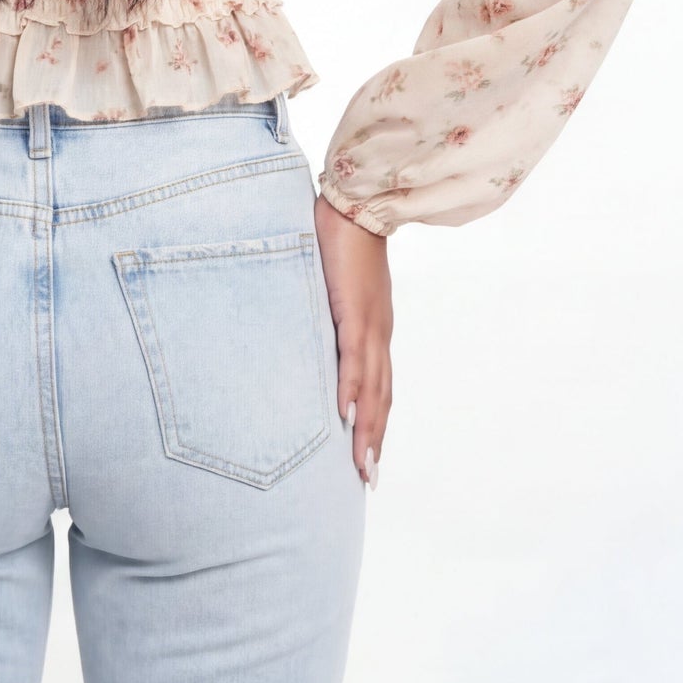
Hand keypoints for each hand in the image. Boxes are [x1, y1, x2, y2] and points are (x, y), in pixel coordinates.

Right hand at [314, 191, 392, 488]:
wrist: (357, 203)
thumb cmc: (341, 237)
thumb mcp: (330, 285)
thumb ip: (323, 309)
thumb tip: (302, 325)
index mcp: (373, 329)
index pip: (378, 387)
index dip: (375, 423)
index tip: (367, 455)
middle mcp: (378, 334)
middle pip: (381, 399)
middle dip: (374, 441)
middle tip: (366, 479)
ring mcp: (369, 324)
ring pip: (373, 388)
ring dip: (367, 429)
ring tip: (360, 465)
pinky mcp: (355, 311)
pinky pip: (354, 358)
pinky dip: (352, 389)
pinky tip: (346, 415)